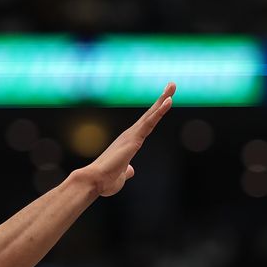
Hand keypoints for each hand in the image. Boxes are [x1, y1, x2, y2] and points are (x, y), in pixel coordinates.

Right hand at [75, 82, 174, 196]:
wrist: (93, 181)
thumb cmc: (104, 181)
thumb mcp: (121, 176)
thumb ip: (127, 171)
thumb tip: (131, 170)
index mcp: (129, 143)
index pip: (147, 124)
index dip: (156, 112)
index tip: (166, 100)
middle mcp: (130, 135)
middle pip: (150, 114)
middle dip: (162, 99)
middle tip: (172, 84)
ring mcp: (131, 136)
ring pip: (151, 115)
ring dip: (163, 99)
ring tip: (172, 85)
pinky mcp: (134, 140)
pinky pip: (150, 122)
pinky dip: (159, 111)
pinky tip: (168, 101)